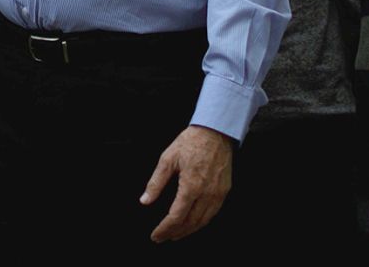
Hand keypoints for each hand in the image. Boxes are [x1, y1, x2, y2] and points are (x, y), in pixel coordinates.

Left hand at [140, 125, 234, 242]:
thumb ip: (156, 182)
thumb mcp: (167, 159)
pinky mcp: (224, 191)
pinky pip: (213, 213)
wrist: (215, 131)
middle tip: (162, 237)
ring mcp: (218, 193)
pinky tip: (193, 223)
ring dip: (188, 231)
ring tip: (175, 234)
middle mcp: (206, 193)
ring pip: (203, 221)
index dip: (164, 229)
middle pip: (190, 223)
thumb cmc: (191, 142)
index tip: (155, 235)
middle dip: (174, 233)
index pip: (176, 217)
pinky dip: (201, 222)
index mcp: (191, 186)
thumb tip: (145, 201)